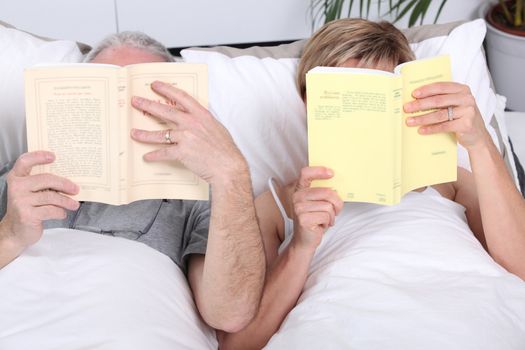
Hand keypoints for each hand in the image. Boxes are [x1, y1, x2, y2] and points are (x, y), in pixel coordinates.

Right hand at [0, 151, 79, 251]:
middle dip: (64, 184)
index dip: (38, 156)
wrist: (15, 231)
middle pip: (46, 179)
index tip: (53, 156)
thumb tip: (70, 180)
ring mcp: (20, 201)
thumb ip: (43, 184)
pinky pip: (50, 210)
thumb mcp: (31, 193)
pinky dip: (60, 212)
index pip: (25, 161)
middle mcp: (16, 187)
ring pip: (51, 196)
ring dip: (66, 201)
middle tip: (76, 189)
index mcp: (17, 178)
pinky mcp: (27, 215)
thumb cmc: (28, 208)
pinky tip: (62, 213)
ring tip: (74, 204)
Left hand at [130, 81, 247, 185]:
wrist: (228, 166)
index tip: (155, 85)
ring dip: (144, 134)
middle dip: (147, 104)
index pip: (181, 97)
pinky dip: (154, 156)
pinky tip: (147, 157)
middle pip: (165, 111)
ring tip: (134, 133)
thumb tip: (193, 118)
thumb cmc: (225, 149)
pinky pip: (164, 153)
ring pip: (160, 134)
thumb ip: (203, 121)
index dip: (166, 89)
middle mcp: (192, 123)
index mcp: (201, 115)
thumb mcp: (216, 128)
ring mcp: (186, 137)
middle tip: (135, 101)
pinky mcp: (182, 153)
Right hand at [291, 166, 342, 250]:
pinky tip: (322, 225)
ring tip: (326, 219)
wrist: (304, 241)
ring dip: (332, 215)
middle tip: (336, 210)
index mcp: (300, 190)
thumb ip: (324, 193)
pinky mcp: (303, 219)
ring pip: (328, 206)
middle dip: (337, 203)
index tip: (331, 173)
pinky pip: (326, 216)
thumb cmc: (314, 220)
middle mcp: (297, 197)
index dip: (319, 171)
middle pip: (327, 192)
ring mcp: (298, 208)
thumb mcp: (318, 203)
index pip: (306, 173)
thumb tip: (337, 188)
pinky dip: (328, 222)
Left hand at [404, 82, 491, 149]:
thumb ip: (441, 99)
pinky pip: (444, 126)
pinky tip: (421, 130)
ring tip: (410, 121)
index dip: (426, 90)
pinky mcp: (466, 124)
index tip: (413, 94)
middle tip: (407, 108)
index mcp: (462, 89)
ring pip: (440, 114)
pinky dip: (431, 128)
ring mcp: (468, 111)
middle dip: (420, 105)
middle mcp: (466, 98)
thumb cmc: (461, 118)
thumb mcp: (454, 105)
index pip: (441, 87)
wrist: (477, 136)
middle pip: (438, 100)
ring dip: (422, 118)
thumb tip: (416, 100)